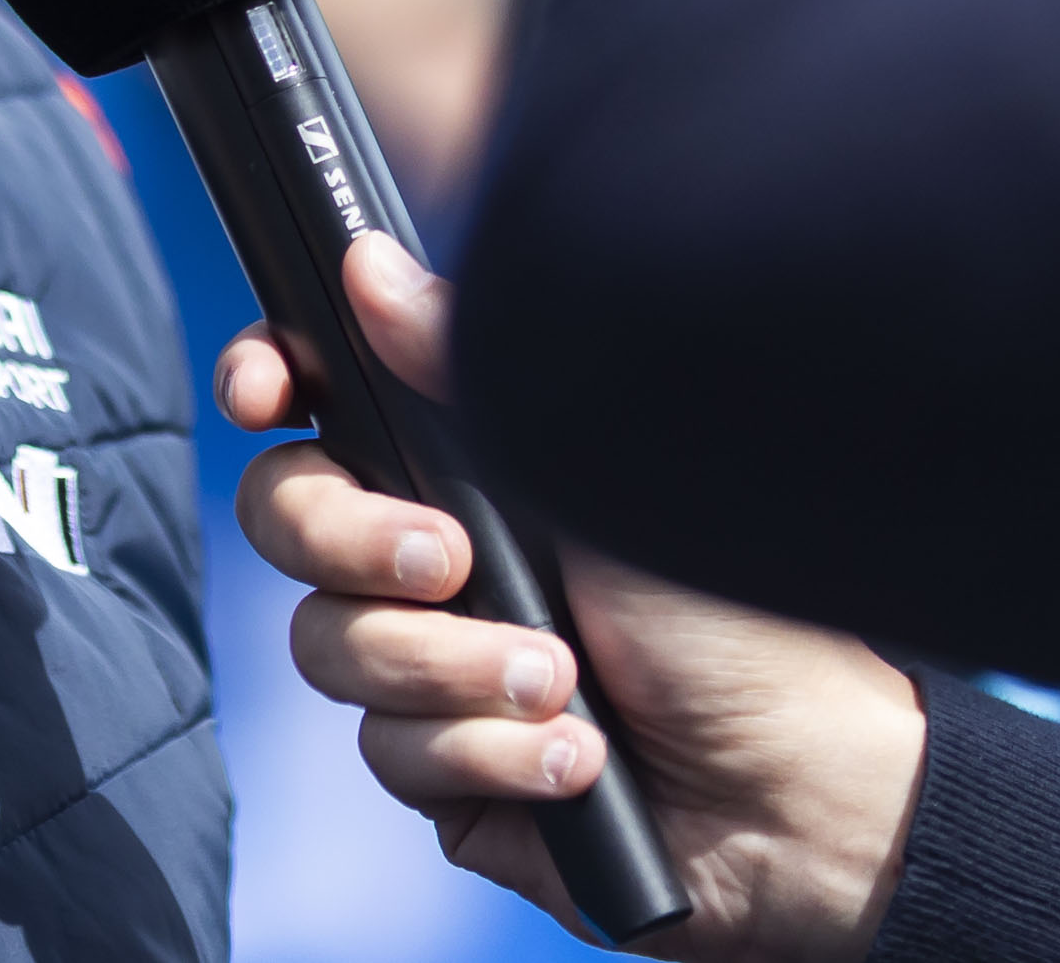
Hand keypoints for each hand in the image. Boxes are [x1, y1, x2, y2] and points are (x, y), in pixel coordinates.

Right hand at [224, 235, 924, 962]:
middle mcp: (438, 552)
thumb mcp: (605, 466)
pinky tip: (572, 753)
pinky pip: (394, 754)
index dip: (269, 385)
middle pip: (288, 518)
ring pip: (334, 647)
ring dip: (453, 668)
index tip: (268, 395)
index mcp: (473, 462)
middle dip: (357, 541)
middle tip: (453, 559)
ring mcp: (432, 664)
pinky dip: (490, 754)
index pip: (321, 403)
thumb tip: (372, 266)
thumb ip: (473, 366)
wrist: (791, 792)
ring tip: (564, 680)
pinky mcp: (444, 771)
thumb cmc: (734, 618)